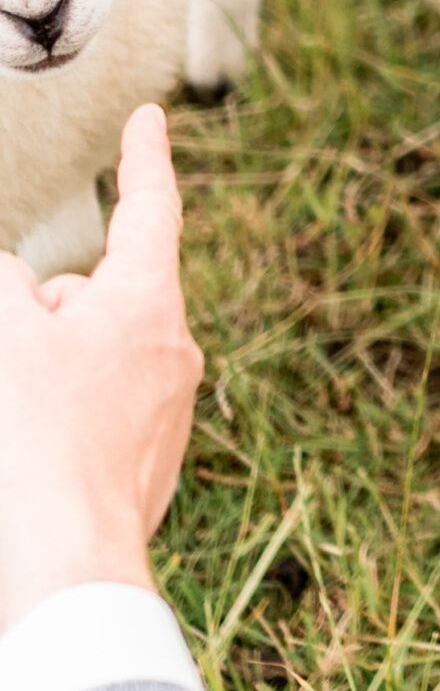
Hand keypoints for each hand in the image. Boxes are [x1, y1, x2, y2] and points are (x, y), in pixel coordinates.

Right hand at [0, 106, 203, 632]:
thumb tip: (21, 288)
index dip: (144, 158)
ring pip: (87, 361)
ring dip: (42, 371)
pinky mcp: (141, 468)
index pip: (149, 208)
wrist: (66, 570)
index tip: (150, 120)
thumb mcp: (6, 336)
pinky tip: (29, 454)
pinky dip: (54, 421)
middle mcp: (171, 355)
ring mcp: (162, 416)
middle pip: (97, 299)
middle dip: (46, 313)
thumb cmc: (38, 447)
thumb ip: (9, 285)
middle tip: (14, 361)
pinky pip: (90, 416)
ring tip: (19, 422)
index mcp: (150, 306)